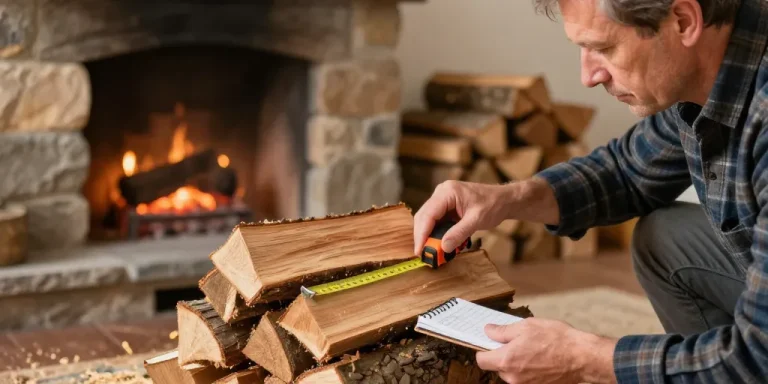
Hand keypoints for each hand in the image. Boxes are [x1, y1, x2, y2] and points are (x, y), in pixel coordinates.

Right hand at [413, 180, 513, 253]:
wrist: (504, 199)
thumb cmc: (493, 205)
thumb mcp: (477, 220)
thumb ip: (459, 233)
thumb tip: (443, 247)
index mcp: (447, 192)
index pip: (428, 214)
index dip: (421, 233)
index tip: (419, 250)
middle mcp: (441, 193)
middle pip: (424, 217)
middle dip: (423, 236)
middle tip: (424, 254)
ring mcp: (442, 199)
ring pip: (428, 220)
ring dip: (429, 236)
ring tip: (432, 252)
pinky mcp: (446, 207)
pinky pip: (436, 222)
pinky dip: (437, 234)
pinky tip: (440, 245)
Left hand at [475, 318, 618, 383]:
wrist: (581, 357)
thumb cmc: (555, 339)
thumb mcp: (525, 326)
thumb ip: (503, 331)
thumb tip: (488, 331)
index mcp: (506, 360)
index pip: (481, 360)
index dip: (483, 349)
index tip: (490, 342)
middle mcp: (513, 377)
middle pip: (496, 367)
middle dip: (502, 355)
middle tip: (515, 341)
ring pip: (511, 373)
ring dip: (515, 362)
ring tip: (531, 348)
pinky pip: (524, 378)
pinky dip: (527, 369)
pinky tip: (539, 358)